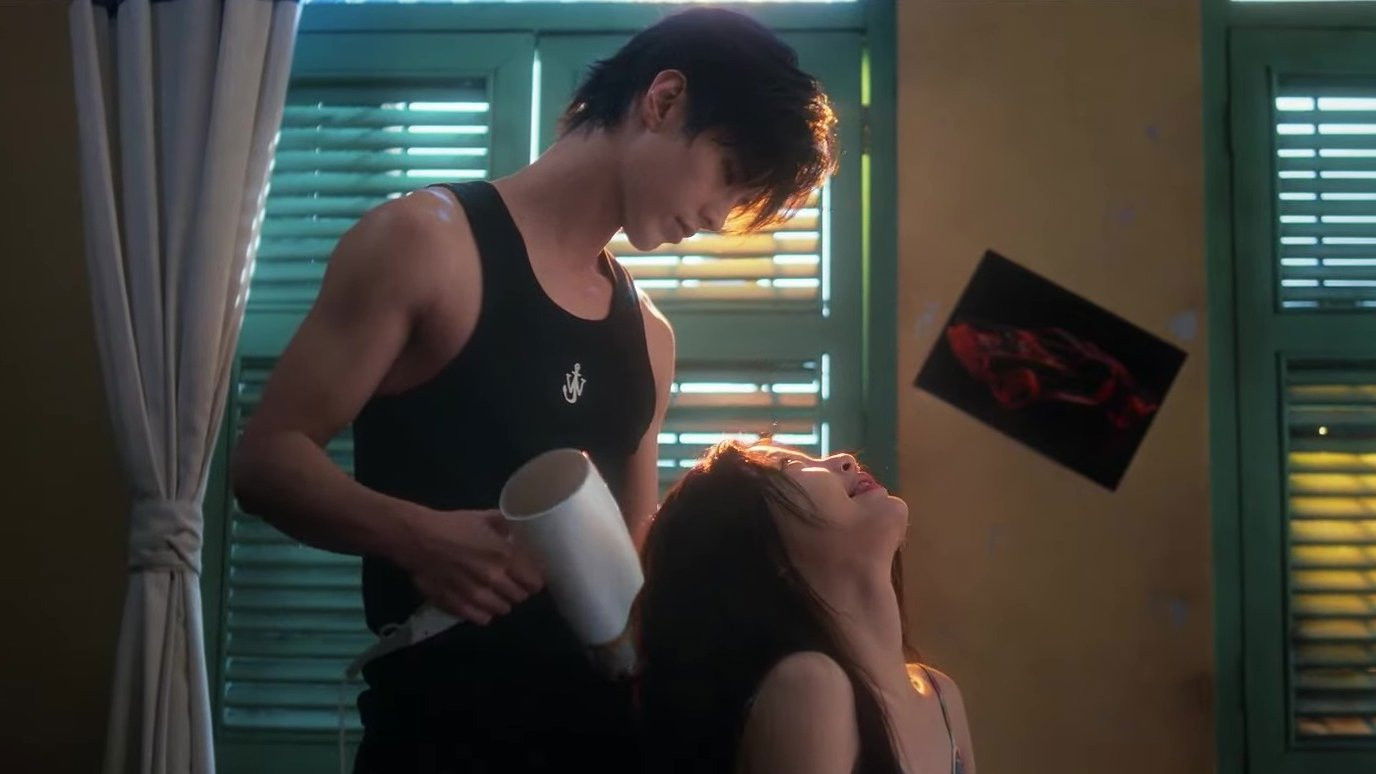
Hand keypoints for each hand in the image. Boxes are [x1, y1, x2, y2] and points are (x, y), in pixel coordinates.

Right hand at [395, 508, 540, 624]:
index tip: (531, 577)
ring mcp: (476, 595)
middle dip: (519, 591)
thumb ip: (506, 526)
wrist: (418, 539)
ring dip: (503, 602)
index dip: (535, 580)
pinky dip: (485, 613)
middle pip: (520, 597)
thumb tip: (520, 530)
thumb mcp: (484, 517)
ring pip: (503, 609)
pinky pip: (482, 619)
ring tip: (496, 594)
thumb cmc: (452, 525)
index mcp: (505, 555)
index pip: (534, 581)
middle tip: (512, 584)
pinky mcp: (458, 606)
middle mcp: (494, 578)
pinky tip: (481, 604)